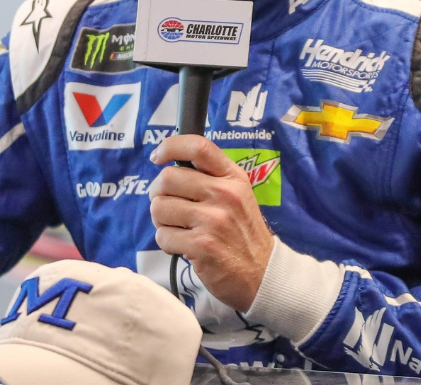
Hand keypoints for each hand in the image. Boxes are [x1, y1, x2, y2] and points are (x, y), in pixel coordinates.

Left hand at [148, 134, 274, 311]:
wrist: (262, 273)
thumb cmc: (242, 233)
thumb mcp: (237, 195)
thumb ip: (210, 177)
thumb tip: (168, 165)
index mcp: (232, 178)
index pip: (198, 147)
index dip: (170, 146)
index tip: (158, 157)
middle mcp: (224, 194)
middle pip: (167, 178)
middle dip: (158, 194)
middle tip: (169, 207)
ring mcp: (213, 220)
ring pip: (159, 208)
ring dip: (162, 221)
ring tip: (179, 229)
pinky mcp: (202, 246)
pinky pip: (163, 237)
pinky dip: (167, 244)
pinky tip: (184, 247)